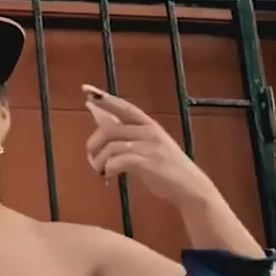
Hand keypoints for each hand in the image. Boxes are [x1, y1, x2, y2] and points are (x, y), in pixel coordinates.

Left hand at [82, 85, 218, 207]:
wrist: (189, 186)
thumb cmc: (166, 167)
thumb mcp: (148, 145)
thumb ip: (127, 134)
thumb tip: (101, 120)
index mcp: (149, 124)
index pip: (123, 107)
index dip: (105, 99)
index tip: (86, 89)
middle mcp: (149, 132)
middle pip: (110, 129)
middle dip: (94, 143)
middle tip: (91, 155)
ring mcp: (149, 147)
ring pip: (111, 147)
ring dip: (100, 161)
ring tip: (101, 171)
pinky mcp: (147, 163)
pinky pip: (118, 161)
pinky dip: (109, 169)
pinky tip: (109, 177)